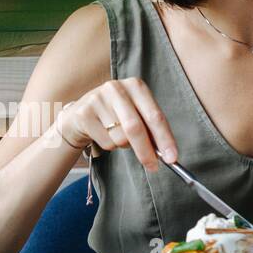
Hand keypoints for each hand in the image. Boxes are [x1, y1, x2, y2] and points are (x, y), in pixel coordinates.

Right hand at [54, 77, 178, 170]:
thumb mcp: (135, 114)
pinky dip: (109, 146)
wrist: (80, 115)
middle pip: (135, 127)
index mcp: (135, 86)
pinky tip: (103, 134)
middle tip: (153, 166)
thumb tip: (166, 153)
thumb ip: (150, 129)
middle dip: (146, 150)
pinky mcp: (84, 113)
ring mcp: (98, 99)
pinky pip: (106, 142)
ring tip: (116, 135)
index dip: (165, 138)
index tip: (172, 158)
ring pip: (120, 137)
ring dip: (123, 145)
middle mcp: (116, 88)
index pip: (155, 115)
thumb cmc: (114, 116)